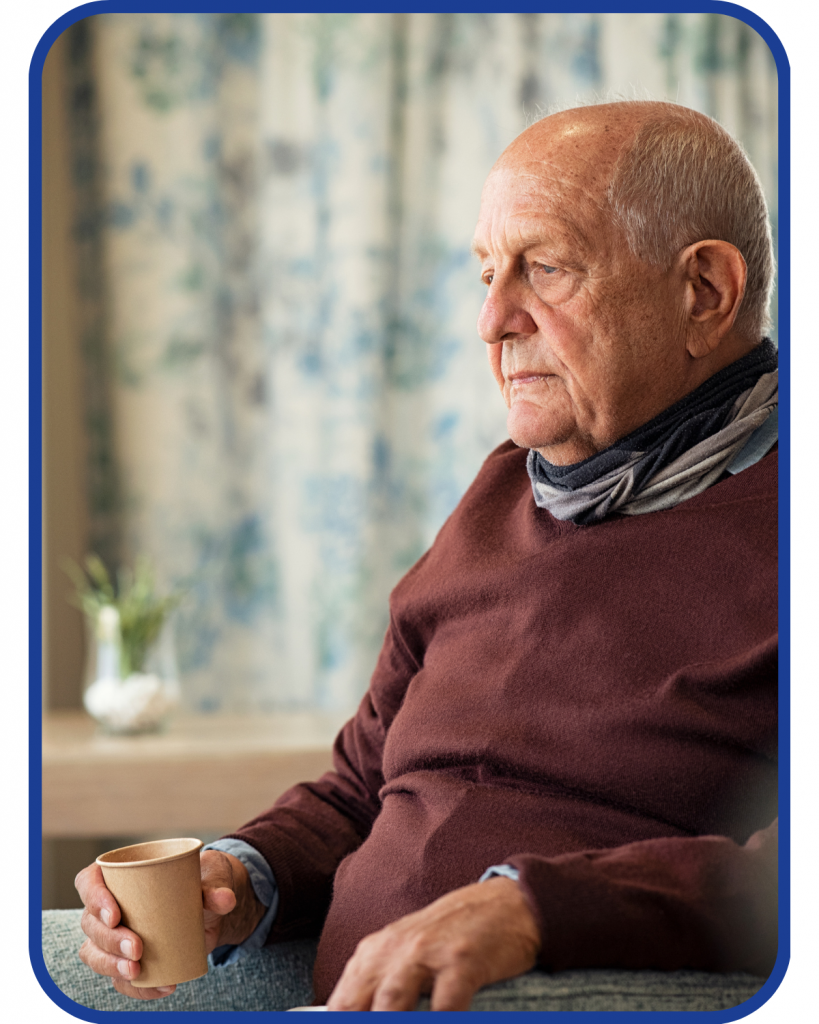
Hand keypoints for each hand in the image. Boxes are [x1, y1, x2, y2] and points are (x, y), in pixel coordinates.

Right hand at [75, 849, 264, 1000]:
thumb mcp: (211, 876)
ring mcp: (115, 935)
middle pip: (91, 924)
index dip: (94, 898)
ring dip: (112, 966)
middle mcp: (110, 906)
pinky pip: (120, 979)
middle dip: (109, 941)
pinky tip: (161, 987)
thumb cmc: (203, 880)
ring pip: (95, 954)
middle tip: (136, 948)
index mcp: (120, 874)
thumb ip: (217, 886)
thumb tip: (225, 900)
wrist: (214, 907)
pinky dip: (137, 988)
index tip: (115, 915)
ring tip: (137, 971)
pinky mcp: (129, 959)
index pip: (89, 882)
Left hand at [325, 876, 540, 1010]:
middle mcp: (394, 950)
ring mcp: (427, 952)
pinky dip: (440, 1021)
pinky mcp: (462, 960)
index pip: (339, 1006)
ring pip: (391, 1006)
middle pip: (356, 1007)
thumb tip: (343, 1016)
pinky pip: (444, 1006)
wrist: (506, 902)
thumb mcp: (405, 954)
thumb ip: (376, 986)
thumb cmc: (451, 935)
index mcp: (374, 953)